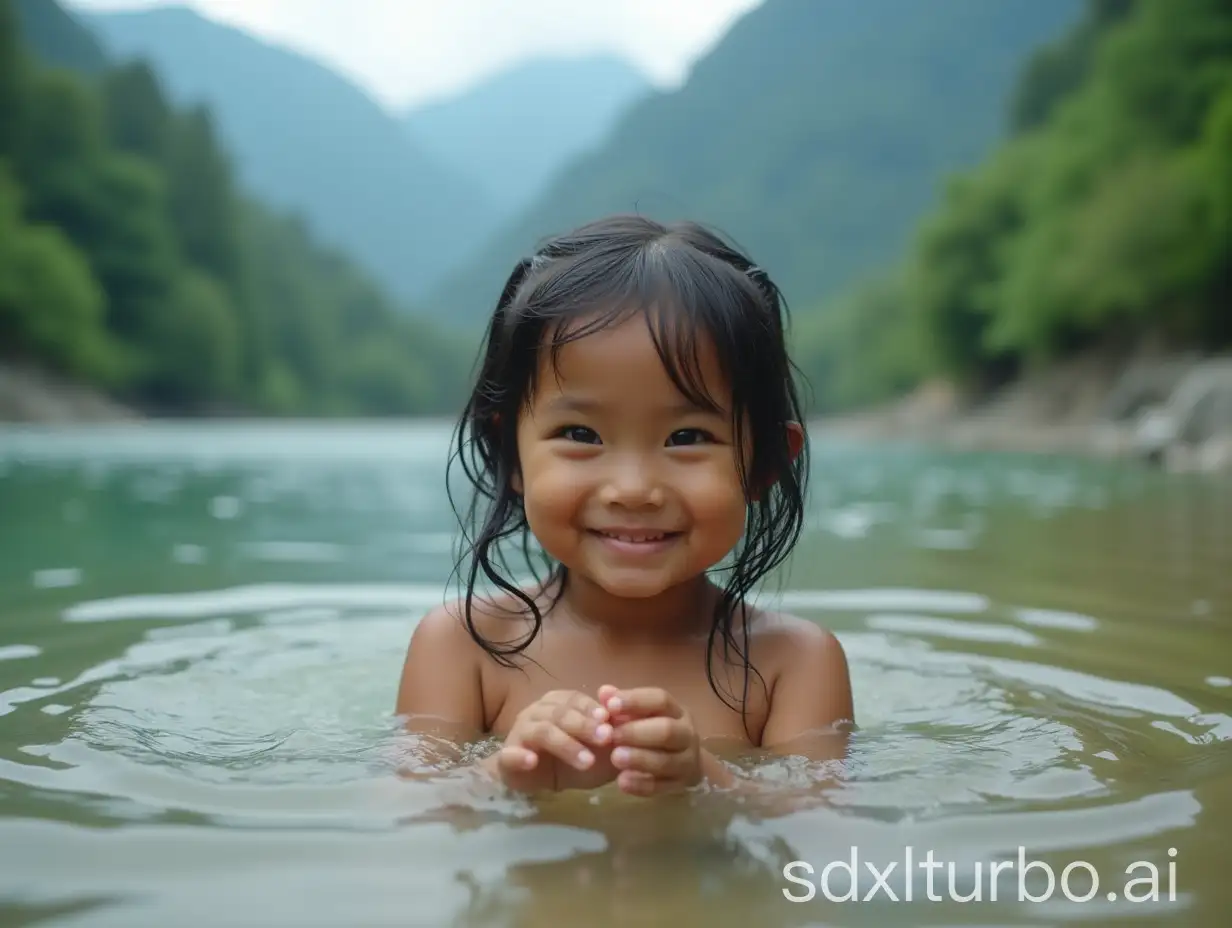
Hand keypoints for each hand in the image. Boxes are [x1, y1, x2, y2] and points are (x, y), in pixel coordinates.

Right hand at [486, 690, 617, 792]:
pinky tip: (531, 761)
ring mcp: (520, 733)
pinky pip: (509, 754)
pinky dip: (519, 756)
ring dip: (564, 744)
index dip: (593, 710)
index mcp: (558, 704)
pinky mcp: (506, 758)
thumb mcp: (599, 748)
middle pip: (560, 713)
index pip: (575, 700)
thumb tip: (627, 709)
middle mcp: (537, 712)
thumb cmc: (572, 759)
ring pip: (541, 731)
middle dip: (584, 726)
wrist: (539, 780)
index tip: (611, 724)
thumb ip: (612, 730)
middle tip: (605, 740)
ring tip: (586, 760)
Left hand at [599, 685, 708, 795]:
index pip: (660, 700)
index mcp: (676, 711)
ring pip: (666, 761)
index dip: (635, 701)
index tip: (609, 705)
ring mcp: (687, 761)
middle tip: (612, 736)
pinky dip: (641, 785)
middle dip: (637, 733)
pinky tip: (622, 782)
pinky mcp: (681, 785)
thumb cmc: (654, 731)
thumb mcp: (641, 716)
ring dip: (639, 759)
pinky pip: (662, 787)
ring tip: (615, 759)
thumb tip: (603, 692)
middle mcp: (686, 733)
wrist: (684, 764)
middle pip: (667, 730)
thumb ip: (622, 705)